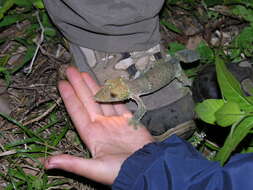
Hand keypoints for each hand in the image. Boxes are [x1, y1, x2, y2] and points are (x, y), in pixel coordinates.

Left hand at [43, 67, 153, 183]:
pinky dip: (113, 94)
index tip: (62, 84)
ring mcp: (114, 122)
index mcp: (92, 135)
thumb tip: (46, 162)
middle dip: (78, 85)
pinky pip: (118, 103)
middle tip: (70, 70)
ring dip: (93, 86)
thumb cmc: (120, 170)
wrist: (146, 168)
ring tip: (84, 73)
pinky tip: (106, 85)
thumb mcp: (94, 169)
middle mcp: (101, 126)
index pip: (77, 112)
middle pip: (87, 101)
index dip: (69, 97)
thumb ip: (72, 163)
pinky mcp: (128, 120)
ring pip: (101, 100)